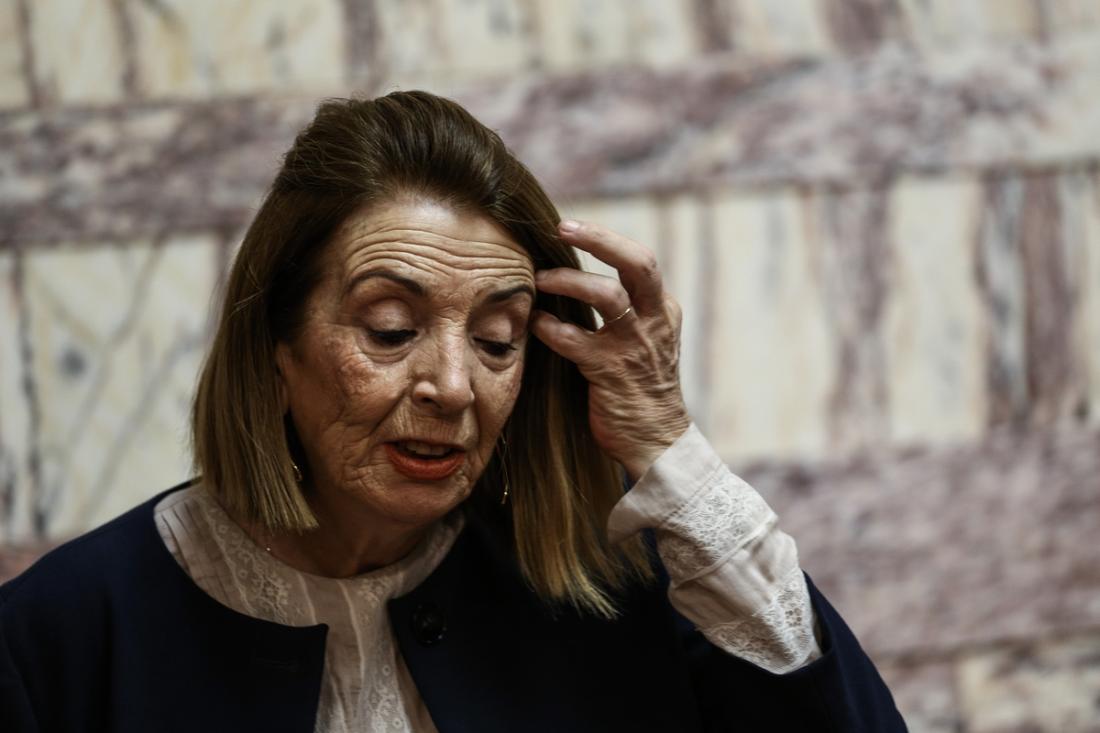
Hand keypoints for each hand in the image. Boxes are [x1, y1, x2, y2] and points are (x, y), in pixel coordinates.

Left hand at [532, 219, 690, 480]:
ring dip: (569, 281)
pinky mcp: (610, 372)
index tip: (570, 227)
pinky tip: (536, 324)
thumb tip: (572, 277)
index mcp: (662, 310)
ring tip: (540, 281)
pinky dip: (551, 327)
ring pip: (608, 295)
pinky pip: (575, 339)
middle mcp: (654, 321)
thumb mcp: (644, 341)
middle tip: (562, 228)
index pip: (639, 260)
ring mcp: (634, 346)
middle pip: (637, 263)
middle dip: (599, 239)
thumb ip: (623, 310)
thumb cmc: (640, 389)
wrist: (656, 441)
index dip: (604, 239)